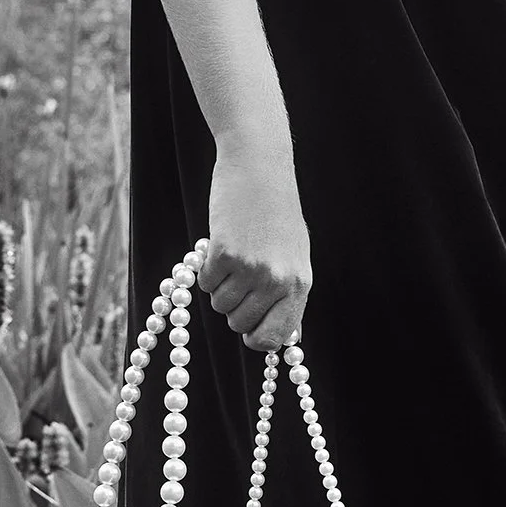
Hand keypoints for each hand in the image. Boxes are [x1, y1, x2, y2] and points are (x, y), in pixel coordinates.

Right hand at [202, 139, 310, 349]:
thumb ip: (287, 295)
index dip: (256, 338)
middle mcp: (277, 280)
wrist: (260, 167)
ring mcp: (251, 268)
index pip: (275, 338)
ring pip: (219, 306)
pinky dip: (207, 270)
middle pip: (240, 325)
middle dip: (234, 308)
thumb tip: (282, 337)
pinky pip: (206, 283)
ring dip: (220, 287)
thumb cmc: (277, 212)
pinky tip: (221, 246)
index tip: (249, 328)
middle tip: (239, 279)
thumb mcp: (295, 256)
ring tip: (234, 258)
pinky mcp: (225, 253)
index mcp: (299, 284)